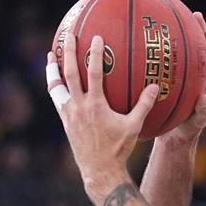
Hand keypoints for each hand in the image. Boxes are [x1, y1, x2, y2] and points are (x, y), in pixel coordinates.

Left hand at [46, 32, 159, 200]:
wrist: (99, 169)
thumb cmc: (119, 149)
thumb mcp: (134, 126)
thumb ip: (144, 105)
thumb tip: (156, 87)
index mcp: (96, 105)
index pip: (94, 73)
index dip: (95, 54)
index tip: (96, 38)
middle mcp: (79, 106)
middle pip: (69, 73)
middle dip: (67, 52)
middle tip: (68, 36)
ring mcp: (69, 113)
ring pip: (57, 86)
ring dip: (53, 69)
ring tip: (49, 56)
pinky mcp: (65, 120)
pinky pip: (57, 98)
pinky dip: (56, 86)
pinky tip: (57, 81)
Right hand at [158, 11, 205, 147]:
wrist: (175, 136)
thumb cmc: (188, 130)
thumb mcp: (196, 122)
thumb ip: (202, 112)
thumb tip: (204, 99)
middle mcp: (198, 77)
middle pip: (199, 50)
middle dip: (197, 31)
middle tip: (194, 14)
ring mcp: (184, 77)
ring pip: (182, 53)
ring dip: (179, 36)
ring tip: (172, 17)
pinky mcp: (172, 81)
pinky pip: (166, 63)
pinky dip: (160, 53)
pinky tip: (147, 41)